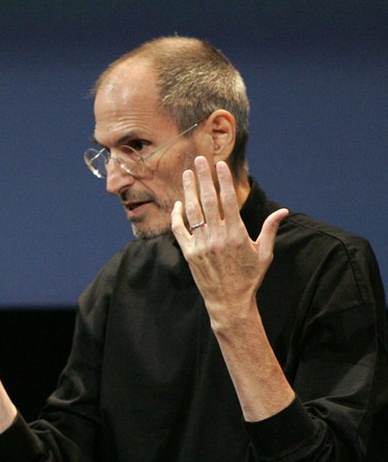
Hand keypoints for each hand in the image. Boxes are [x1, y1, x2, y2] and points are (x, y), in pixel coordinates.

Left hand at [171, 157, 287, 328]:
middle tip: (199, 160)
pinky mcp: (189, 253)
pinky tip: (179, 203)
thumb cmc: (250, 277)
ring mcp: (201, 244)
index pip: (227, 200)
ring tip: (187, 174)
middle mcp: (217, 236)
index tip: (219, 165)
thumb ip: (270, 229)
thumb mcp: (264, 253)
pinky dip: (178, 216)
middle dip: (204, 178)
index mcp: (236, 233)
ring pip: (192, 212)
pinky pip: (180, 230)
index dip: (222, 181)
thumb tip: (283, 210)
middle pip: (208, 200)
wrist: (229, 302)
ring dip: (189, 191)